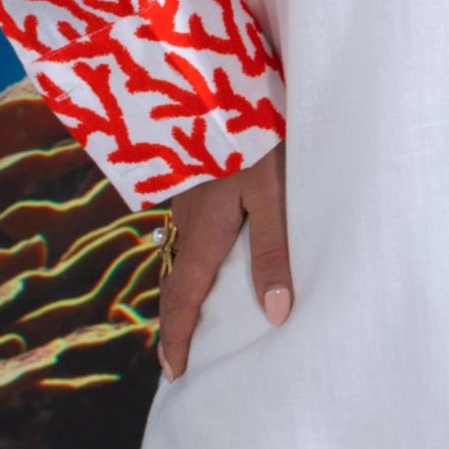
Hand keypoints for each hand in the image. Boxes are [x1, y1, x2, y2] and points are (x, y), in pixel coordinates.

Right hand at [156, 139, 292, 379]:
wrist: (215, 75)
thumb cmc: (252, 132)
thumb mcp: (271, 192)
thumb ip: (274, 250)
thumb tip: (275, 315)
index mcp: (204, 232)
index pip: (183, 298)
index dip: (178, 338)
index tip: (173, 373)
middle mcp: (186, 219)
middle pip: (173, 279)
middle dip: (174, 317)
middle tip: (175, 351)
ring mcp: (184, 194)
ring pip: (176, 250)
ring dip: (178, 284)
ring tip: (189, 306)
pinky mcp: (191, 173)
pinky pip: (183, 226)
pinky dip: (186, 252)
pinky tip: (203, 246)